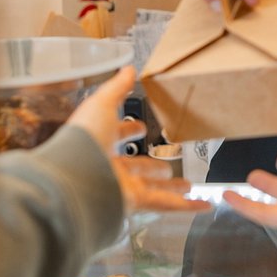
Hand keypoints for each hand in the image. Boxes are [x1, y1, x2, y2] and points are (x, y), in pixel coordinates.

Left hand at [67, 67, 207, 215]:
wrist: (74, 175)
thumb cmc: (83, 139)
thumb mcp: (101, 103)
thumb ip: (117, 88)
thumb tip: (128, 69)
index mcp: (98, 143)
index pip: (116, 137)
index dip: (128, 131)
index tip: (140, 128)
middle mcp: (109, 168)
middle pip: (136, 168)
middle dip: (151, 166)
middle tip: (165, 167)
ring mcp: (122, 187)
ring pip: (153, 188)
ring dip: (171, 187)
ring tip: (187, 185)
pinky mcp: (134, 202)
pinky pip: (164, 204)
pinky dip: (185, 207)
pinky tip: (201, 205)